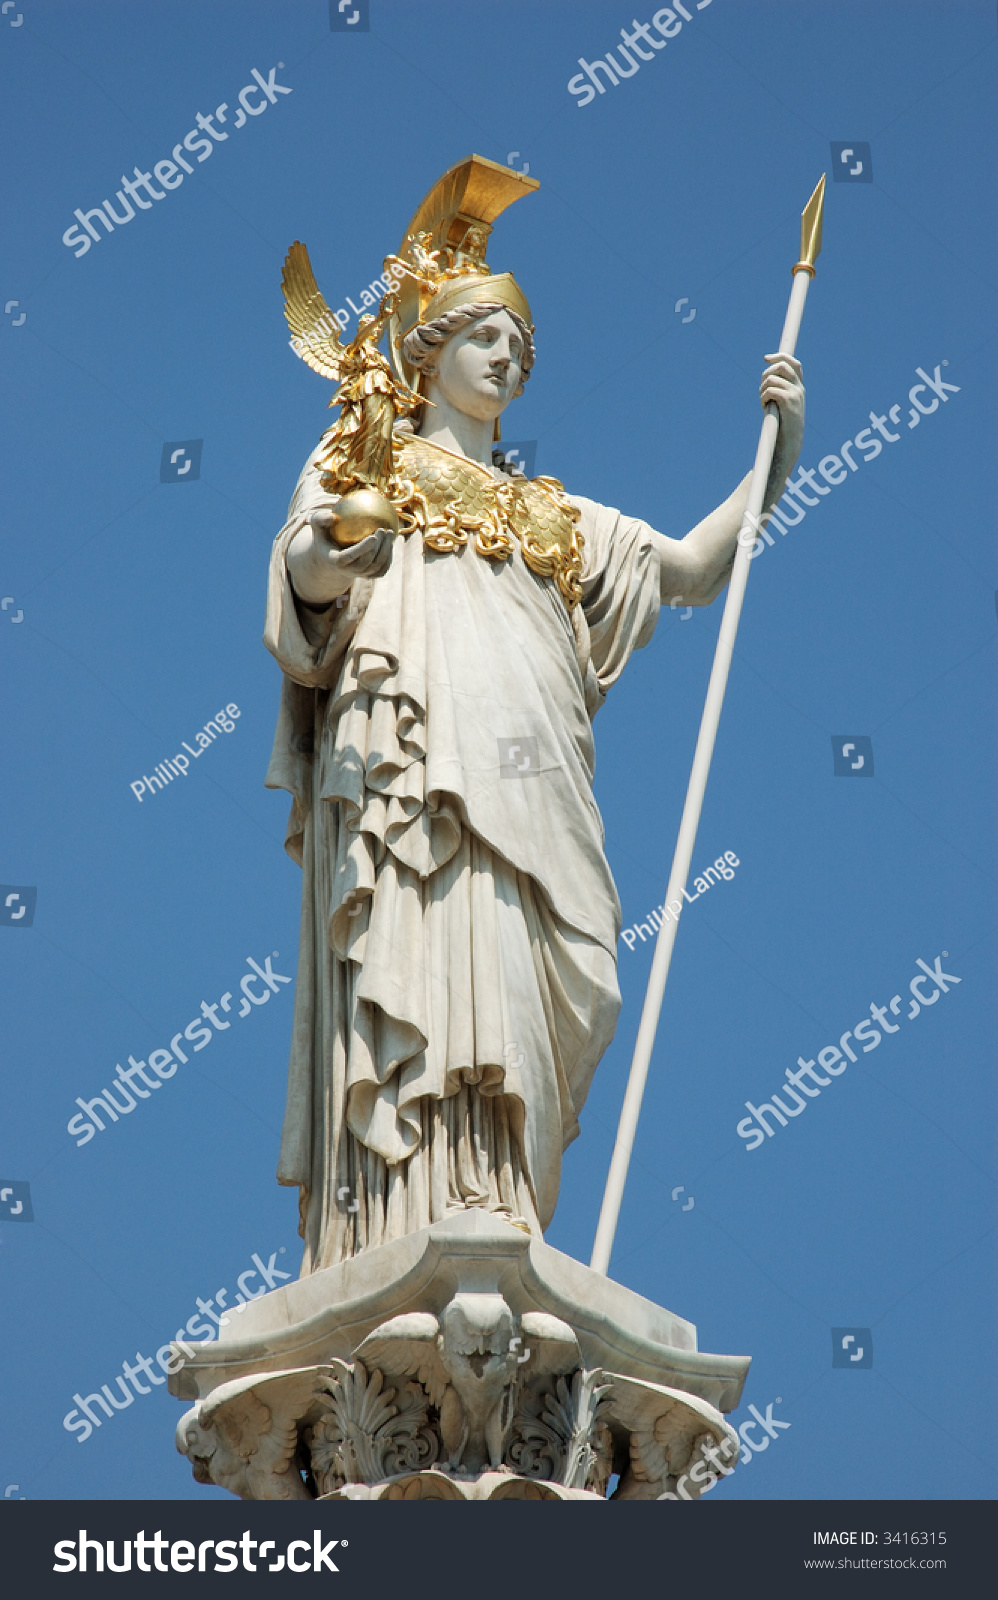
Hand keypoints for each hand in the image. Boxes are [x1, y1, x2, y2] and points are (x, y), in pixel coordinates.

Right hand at [288, 506, 393, 605]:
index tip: (373, 536)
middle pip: (366, 563)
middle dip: (377, 548)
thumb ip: (320, 518)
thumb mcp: (317, 523)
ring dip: (386, 551)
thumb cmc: (325, 533)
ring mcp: (360, 575)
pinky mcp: (369, 575)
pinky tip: (392, 541)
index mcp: (336, 561)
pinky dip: (389, 557)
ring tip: (390, 532)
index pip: (350, 557)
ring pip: (376, 567)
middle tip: (383, 530)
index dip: (362, 549)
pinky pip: (382, 569)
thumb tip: (331, 516)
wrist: (331, 552)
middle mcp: (348, 571)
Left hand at [760, 352, 804, 470]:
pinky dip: (763, 397)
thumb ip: (779, 390)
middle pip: (781, 366)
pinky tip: (764, 407)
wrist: (790, 442)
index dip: (779, 356)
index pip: (793, 363)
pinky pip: (771, 390)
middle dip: (766, 373)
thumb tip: (766, 377)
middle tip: (761, 389)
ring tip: (763, 401)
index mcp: (799, 387)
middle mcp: (799, 388)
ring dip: (762, 389)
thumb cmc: (783, 426)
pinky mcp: (789, 401)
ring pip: (772, 379)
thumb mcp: (782, 405)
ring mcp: (795, 394)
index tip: (765, 358)